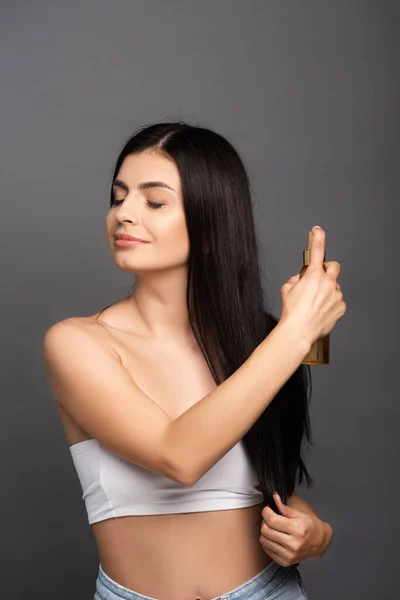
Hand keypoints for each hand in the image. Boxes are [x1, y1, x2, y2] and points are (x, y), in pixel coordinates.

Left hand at [259, 492, 329, 565]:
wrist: (320, 543)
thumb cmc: (311, 526)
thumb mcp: (300, 514)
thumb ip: (285, 508)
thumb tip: (274, 497)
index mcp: (298, 530)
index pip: (272, 520)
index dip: (266, 512)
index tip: (268, 509)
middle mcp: (293, 544)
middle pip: (266, 530)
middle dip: (265, 521)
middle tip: (270, 517)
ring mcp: (288, 555)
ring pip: (264, 540)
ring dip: (265, 531)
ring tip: (272, 527)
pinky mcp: (285, 562)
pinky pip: (266, 550)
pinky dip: (267, 541)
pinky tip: (274, 537)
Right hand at [280, 226, 346, 345]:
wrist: (299, 331)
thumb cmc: (292, 312)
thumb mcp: (286, 289)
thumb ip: (296, 279)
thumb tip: (302, 278)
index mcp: (314, 275)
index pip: (318, 250)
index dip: (318, 237)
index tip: (318, 230)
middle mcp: (328, 283)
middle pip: (334, 266)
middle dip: (328, 269)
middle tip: (319, 277)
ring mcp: (336, 295)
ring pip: (334, 287)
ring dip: (327, 291)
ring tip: (315, 304)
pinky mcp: (341, 307)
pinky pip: (337, 301)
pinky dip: (330, 304)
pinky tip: (320, 311)